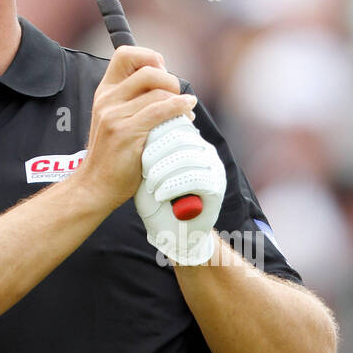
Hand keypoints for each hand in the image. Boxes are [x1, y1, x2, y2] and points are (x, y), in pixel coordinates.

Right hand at [81, 47, 198, 214]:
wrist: (96, 185)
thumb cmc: (113, 155)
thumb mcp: (115, 119)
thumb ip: (134, 100)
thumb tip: (168, 85)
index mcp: (104, 92)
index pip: (125, 54)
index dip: (149, 57)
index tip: (162, 72)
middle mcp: (107, 99)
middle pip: (148, 71)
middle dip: (171, 81)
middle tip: (177, 97)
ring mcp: (114, 115)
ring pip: (158, 92)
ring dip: (179, 100)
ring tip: (185, 114)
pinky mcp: (125, 132)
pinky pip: (160, 111)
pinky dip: (179, 108)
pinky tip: (187, 113)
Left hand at [134, 117, 226, 264]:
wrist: (171, 232)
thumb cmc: (153, 198)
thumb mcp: (145, 168)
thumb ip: (146, 145)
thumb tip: (139, 121)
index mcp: (188, 139)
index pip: (172, 122)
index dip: (152, 134)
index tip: (135, 150)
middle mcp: (204, 149)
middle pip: (179, 136)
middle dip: (155, 152)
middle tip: (141, 170)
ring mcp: (213, 166)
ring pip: (185, 156)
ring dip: (161, 171)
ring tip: (149, 185)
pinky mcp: (217, 186)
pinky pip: (193, 178)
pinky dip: (171, 186)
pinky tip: (159, 195)